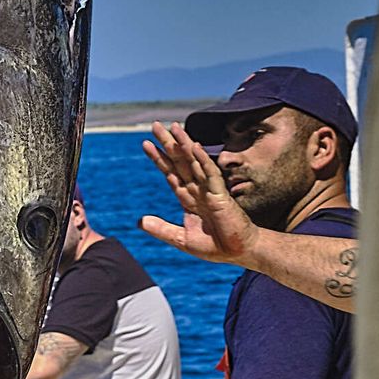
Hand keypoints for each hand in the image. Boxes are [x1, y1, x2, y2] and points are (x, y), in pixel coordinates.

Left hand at [139, 122, 261, 266]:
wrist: (238, 253)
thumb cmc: (215, 246)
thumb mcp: (182, 239)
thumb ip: (161, 229)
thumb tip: (140, 221)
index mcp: (188, 199)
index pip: (170, 173)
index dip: (159, 159)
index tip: (145, 144)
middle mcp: (198, 190)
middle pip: (179, 162)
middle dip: (168, 144)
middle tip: (155, 125)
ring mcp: (209, 190)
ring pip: (194, 162)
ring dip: (184, 144)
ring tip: (173, 127)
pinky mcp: (221, 195)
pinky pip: (210, 174)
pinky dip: (202, 161)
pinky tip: (194, 147)